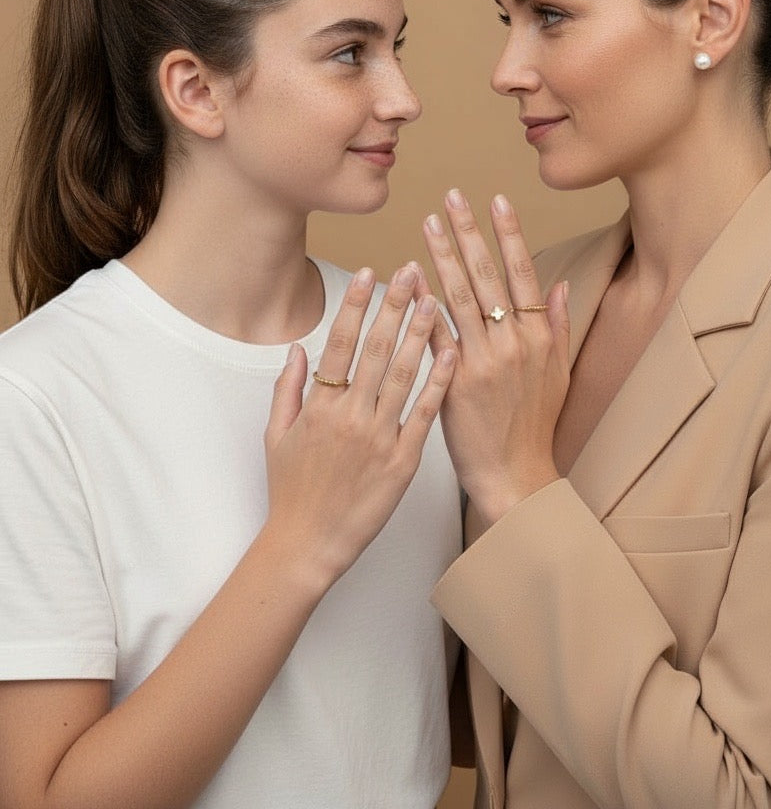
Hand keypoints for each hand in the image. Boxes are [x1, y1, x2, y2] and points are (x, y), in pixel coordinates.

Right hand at [262, 264, 454, 586]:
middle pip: (376, 349)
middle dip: (394, 305)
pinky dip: (439, 382)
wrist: (308, 544)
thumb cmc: (290, 490)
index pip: (340, 342)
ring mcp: (379, 437)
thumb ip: (287, 388)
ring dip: (420, 333)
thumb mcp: (275, 435)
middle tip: (410, 269)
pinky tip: (451, 352)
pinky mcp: (403, 461)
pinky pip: (424, 414)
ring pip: (404, 374)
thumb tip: (297, 348)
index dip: (356, 304)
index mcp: (319, 406)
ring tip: (434, 298)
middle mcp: (350, 416)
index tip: (369, 272)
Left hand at [421, 191, 569, 525]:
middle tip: (451, 197)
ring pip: (459, 299)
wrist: (517, 476)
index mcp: (538, 337)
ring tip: (428, 223)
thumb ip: (556, 325)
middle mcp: (513, 344)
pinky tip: (409, 279)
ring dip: (441, 257)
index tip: (496, 200)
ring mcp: (484, 363)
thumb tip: (558, 284)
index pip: (522, 273)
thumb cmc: (536, 425)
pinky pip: (436, 338)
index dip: (508, 234)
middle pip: (487, 276)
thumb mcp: (558, 373)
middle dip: (468, 232)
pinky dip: (423, 307)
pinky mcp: (455, 385)